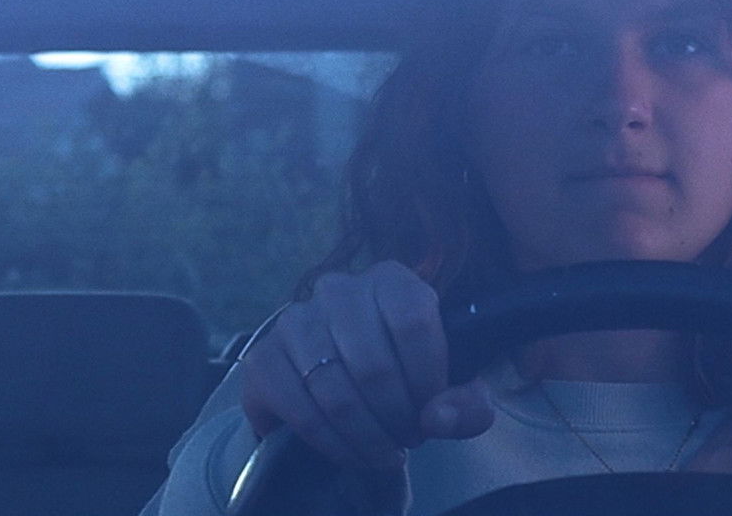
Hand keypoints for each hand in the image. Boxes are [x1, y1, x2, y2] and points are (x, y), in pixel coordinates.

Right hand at [240, 260, 494, 473]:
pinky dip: (332, 442)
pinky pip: (300, 410)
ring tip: (385, 451)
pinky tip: (352, 452)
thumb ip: (467, 403)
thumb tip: (438, 418)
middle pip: (373, 363)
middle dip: (397, 416)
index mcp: (391, 280)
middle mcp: (339, 289)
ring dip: (367, 435)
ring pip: (336, 391)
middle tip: (408, 438)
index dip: (428, 378)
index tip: (432, 411)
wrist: (340, 386)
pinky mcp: (263, 357)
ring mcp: (295, 320)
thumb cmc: (406, 377)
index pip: (414, 321)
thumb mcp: (450, 389)